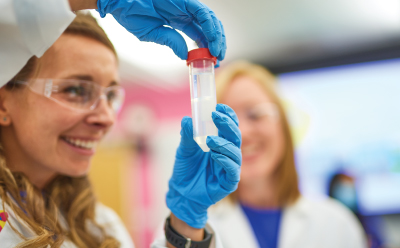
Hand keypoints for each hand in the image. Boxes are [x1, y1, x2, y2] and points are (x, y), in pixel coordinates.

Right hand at [96, 0, 225, 60]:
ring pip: (210, 22)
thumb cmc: (131, 14)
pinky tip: (212, 42)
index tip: (212, 61)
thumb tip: (185, 55)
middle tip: (218, 59)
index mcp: (178, 21)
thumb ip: (170, 41)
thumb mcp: (152, 34)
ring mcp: (186, 7)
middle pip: (208, 29)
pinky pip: (203, 14)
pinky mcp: (185, 1)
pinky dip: (210, 28)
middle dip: (216, 44)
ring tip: (217, 53)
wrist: (120, 1)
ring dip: (217, 38)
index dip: (208, 49)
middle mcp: (185, 14)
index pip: (199, 36)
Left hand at [166, 104, 240, 227]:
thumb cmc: (185, 170)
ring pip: (235, 152)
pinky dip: (226, 161)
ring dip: (224, 144)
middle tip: (215, 116)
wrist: (181, 192)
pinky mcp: (229, 182)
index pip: (229, 127)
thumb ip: (187, 135)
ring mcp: (229, 168)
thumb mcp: (184, 149)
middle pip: (235, 136)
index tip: (219, 106)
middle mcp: (227, 153)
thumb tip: (188, 119)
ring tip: (210, 140)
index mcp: (220, 143)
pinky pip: (233, 170)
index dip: (228, 116)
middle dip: (227, 124)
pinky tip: (215, 156)